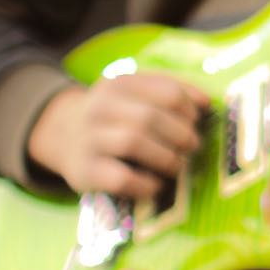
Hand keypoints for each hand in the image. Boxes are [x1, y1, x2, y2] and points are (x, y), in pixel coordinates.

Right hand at [27, 67, 206, 198]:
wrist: (62, 136)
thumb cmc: (114, 117)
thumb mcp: (134, 94)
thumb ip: (169, 92)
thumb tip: (207, 104)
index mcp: (118, 84)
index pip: (167, 91)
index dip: (190, 108)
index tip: (197, 121)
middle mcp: (99, 107)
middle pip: (151, 118)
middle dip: (181, 136)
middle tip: (193, 148)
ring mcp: (88, 138)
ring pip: (133, 142)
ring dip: (166, 158)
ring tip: (178, 166)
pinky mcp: (83, 171)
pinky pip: (120, 177)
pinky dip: (145, 184)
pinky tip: (156, 185)